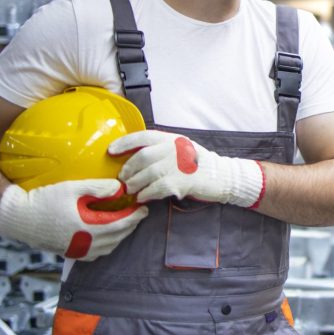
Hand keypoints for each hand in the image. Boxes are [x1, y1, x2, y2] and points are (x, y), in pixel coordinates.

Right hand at [0, 180, 147, 260]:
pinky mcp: (69, 253)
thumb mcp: (72, 188)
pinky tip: (107, 234)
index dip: (134, 216)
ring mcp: (76, 251)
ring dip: (120, 236)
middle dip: (130, 225)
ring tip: (126, 222)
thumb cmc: (44, 200)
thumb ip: (98, 188)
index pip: (120, 224)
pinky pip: (95, 253)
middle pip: (116, 237)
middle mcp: (84, 244)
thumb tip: (120, 188)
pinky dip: (106, 244)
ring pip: (108, 247)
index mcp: (87, 227)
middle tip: (139, 214)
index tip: (144, 208)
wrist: (18, 218)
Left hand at [110, 130, 265, 207]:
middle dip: (128, 169)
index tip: (111, 150)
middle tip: (123, 179)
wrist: (223, 176)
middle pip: (142, 157)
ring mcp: (179, 165)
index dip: (124, 143)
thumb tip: (134, 159)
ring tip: (131, 190)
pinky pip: (157, 188)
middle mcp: (174, 148)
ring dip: (135, 184)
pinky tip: (143, 198)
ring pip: (147, 174)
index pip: (143, 136)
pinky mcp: (182, 181)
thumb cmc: (198, 164)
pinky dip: (146, 194)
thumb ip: (161, 150)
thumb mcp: (181, 149)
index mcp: (172, 139)